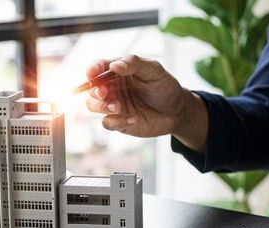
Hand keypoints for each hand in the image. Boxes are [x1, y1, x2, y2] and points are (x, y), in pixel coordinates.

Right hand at [84, 55, 208, 151]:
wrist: (177, 111)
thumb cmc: (165, 87)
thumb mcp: (154, 70)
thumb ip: (135, 64)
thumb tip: (114, 65)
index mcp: (118, 71)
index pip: (99, 67)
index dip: (93, 69)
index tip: (92, 73)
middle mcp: (112, 88)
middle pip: (91, 89)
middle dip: (95, 91)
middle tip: (105, 94)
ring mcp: (114, 105)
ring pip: (93, 106)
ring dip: (101, 106)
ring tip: (118, 107)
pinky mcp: (119, 122)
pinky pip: (107, 123)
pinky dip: (115, 121)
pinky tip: (133, 119)